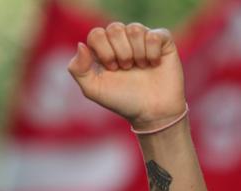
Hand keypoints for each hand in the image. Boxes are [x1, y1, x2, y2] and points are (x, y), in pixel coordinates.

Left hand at [68, 22, 186, 130]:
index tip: (112, 69)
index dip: (104, 52)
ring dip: (137, 53)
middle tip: (126, 69)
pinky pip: (154, 35)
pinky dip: (152, 53)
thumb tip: (81, 45)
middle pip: (115, 28)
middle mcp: (123, 40)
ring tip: (140, 67)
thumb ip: (78, 69)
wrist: (152, 112)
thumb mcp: (93, 89)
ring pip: (135, 29)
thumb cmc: (122, 100)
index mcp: (104, 48)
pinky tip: (153, 64)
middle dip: (120, 53)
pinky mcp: (163, 41)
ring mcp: (143, 39)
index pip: (97, 34)